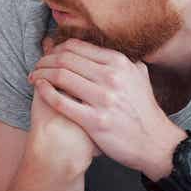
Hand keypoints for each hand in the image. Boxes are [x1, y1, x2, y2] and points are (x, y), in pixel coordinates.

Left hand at [28, 38, 185, 176]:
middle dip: (45, 60)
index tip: (48, 55)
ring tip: (34, 77)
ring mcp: (103, 99)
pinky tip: (39, 88)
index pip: (77, 46)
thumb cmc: (144, 110)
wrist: (156, 144)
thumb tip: (106, 47)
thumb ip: (123, 60)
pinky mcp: (95, 121)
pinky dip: (45, 91)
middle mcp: (112, 77)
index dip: (56, 49)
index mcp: (120, 63)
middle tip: (36, 66)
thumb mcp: (139, 76)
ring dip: (41, 74)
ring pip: (60, 76)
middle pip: (65, 59)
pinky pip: (61, 101)